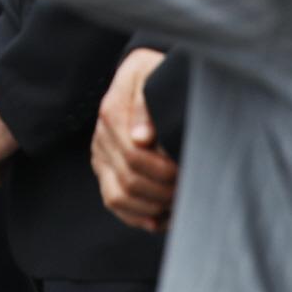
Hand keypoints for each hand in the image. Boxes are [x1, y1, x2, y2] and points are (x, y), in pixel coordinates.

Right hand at [91, 48, 176, 232]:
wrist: (145, 74)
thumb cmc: (157, 74)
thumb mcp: (153, 75)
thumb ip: (147, 104)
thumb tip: (141, 139)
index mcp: (111, 112)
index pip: (134, 155)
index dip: (163, 170)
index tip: (188, 171)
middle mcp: (101, 137)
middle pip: (128, 180)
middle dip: (163, 191)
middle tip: (190, 190)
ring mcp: (100, 156)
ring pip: (118, 197)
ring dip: (151, 207)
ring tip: (179, 204)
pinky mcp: (105, 171)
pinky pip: (114, 202)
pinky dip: (138, 217)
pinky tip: (162, 218)